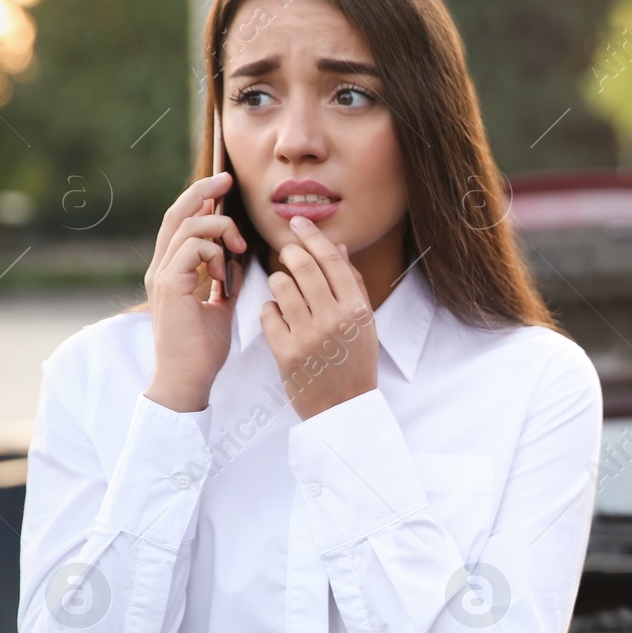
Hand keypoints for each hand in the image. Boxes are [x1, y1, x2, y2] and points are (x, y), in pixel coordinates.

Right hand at [142, 171, 243, 412]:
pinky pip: (192, 249)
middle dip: (203, 191)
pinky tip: (224, 275)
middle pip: (177, 214)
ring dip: (218, 229)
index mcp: (171, 271)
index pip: (182, 223)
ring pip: (187, 227)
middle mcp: (161, 268)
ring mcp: (161, 276)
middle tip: (228, 180)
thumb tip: (237, 259)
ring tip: (236, 247)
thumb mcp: (219, 306)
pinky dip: (214, 253)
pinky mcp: (169, 286)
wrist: (187, 380)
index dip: (200, 199)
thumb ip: (223, 280)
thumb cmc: (203, 349)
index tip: (224, 187)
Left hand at [260, 215, 377, 419]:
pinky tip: (279, 317)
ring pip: (280, 286)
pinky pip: (268, 314)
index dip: (312, 236)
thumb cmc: (355, 362)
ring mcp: (308, 336)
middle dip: (290, 252)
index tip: (298, 223)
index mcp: (357, 310)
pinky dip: (270, 310)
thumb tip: (338, 247)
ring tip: (284, 289)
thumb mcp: (363, 323)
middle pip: (303, 267)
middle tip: (286, 251)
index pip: (332, 261)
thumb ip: (351, 284)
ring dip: (278, 281)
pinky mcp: (285, 352)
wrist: (343, 408)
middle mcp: (334, 320)